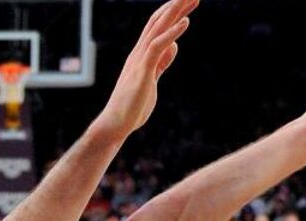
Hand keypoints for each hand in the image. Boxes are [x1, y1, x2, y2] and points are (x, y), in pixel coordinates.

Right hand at [93, 0, 196, 139]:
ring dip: (175, 12)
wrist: (116, 123)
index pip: (157, 27)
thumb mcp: (152, 80)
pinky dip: (171, 33)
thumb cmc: (132, 106)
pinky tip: (186, 23)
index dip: (174, 14)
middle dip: (176, 6)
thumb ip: (161, 63)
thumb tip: (173, 47)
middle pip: (158, 21)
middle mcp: (139, 52)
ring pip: (158, 28)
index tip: (189, 4)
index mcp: (141, 55)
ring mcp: (140, 60)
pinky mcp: (143, 70)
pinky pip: (157, 46)